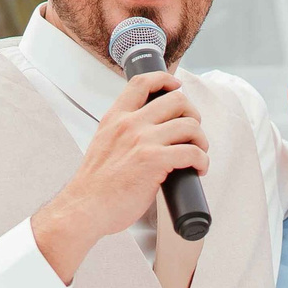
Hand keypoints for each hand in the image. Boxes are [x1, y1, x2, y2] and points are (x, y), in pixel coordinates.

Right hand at [30, 73, 206, 281]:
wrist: (84, 208)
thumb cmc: (95, 186)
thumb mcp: (103, 145)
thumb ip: (123, 134)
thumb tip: (149, 136)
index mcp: (115, 118)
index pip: (141, 83)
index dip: (164, 79)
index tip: (176, 85)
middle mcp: (130, 124)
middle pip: (176, 100)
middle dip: (192, 115)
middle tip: (193, 133)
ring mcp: (142, 141)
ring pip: (189, 125)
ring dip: (201, 140)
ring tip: (198, 153)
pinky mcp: (154, 160)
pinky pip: (192, 152)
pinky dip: (202, 160)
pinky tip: (199, 169)